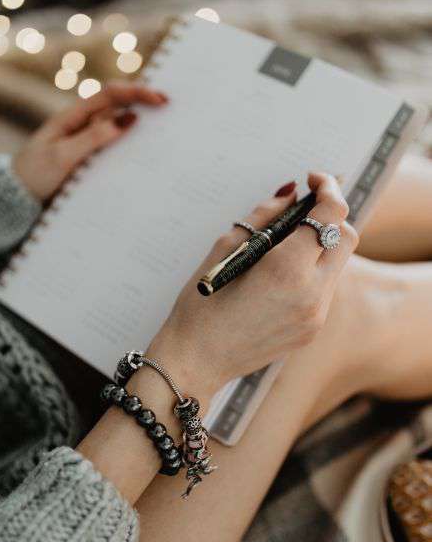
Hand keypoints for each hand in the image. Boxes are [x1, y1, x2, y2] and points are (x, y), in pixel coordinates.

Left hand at [14, 82, 167, 200]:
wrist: (16, 199)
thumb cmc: (35, 174)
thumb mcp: (64, 156)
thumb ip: (94, 138)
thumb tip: (129, 119)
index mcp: (74, 116)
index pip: (110, 94)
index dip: (136, 92)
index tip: (160, 99)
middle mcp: (83, 125)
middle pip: (119, 106)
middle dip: (145, 103)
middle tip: (172, 108)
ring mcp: (87, 143)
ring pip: (120, 128)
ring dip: (142, 127)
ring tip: (168, 131)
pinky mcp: (90, 161)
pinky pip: (115, 150)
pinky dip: (133, 149)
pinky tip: (148, 156)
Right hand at [148, 173, 357, 404]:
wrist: (196, 361)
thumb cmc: (201, 306)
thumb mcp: (224, 250)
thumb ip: (262, 217)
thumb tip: (289, 195)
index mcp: (287, 270)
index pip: (331, 215)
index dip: (327, 188)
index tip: (313, 180)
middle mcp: (312, 294)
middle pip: (346, 237)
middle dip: (329, 216)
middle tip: (302, 208)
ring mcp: (316, 316)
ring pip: (339, 263)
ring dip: (321, 244)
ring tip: (286, 242)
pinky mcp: (312, 330)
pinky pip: (325, 288)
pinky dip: (312, 270)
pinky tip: (281, 273)